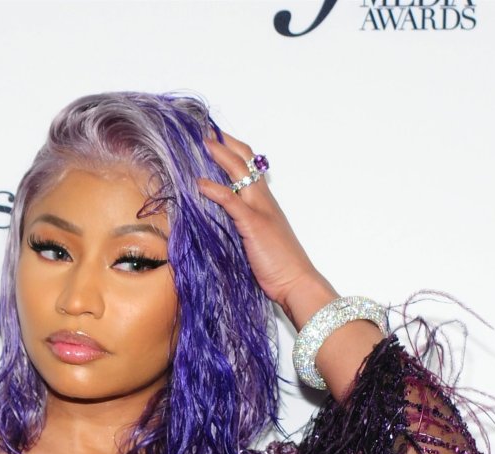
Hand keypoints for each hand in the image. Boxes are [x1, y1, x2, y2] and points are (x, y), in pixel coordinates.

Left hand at [198, 131, 384, 398]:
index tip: (215, 139)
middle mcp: (264, 200)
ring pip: (239, 172)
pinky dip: (213, 190)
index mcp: (267, 202)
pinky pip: (231, 200)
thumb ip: (242, 228)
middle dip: (224, 142)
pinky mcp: (253, 224)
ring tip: (200, 144)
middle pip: (245, 159)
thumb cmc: (279, 268)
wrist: (296, 282)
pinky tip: (198, 184)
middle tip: (204, 131)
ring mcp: (260, 210)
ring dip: (219, 155)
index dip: (233, 150)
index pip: (250, 166)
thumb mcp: (257, 242)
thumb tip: (222, 224)